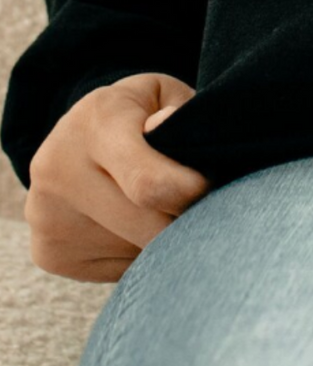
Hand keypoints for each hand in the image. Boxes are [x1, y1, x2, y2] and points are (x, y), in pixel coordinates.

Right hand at [24, 72, 212, 282]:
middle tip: (202, 204)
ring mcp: (48, 218)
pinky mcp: (49, 253)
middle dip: (185, 223)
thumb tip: (171, 129)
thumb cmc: (136, 112)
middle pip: (146, 228)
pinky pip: (116, 271)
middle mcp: (61, 172)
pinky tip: (132, 222)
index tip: (209, 188)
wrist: (74, 136)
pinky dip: (137, 253)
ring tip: (162, 205)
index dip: (189, 194)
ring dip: (162, 240)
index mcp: (97, 125)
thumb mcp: (163, 94)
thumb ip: (180, 115)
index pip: (147, 182)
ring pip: (134, 253)